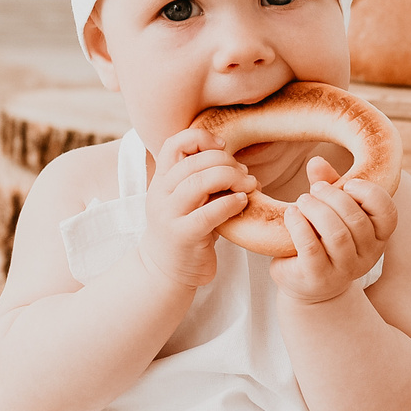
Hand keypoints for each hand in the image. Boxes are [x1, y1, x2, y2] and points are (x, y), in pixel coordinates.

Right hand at [135, 128, 255, 290]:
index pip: (173, 144)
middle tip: (244, 173)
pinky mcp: (183, 236)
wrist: (165, 271)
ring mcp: (169, 215)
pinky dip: (230, 203)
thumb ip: (202, 181)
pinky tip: (242, 202)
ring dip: (231, 178)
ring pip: (199, 182)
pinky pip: (209, 213)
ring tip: (249, 185)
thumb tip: (240, 165)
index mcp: (161, 180)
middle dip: (226, 162)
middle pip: (193, 162)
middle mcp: (161, 194)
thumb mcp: (188, 201)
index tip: (223, 147)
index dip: (201, 138)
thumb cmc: (186, 231)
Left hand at [270, 157, 396, 304]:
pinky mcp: (318, 278)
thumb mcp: (332, 211)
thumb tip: (316, 162)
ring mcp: (344, 271)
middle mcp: (368, 256)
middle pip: (356, 220)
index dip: (370, 194)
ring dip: (316, 210)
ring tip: (302, 201)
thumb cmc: (323, 239)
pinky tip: (290, 215)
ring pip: (336, 234)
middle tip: (315, 189)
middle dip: (333, 197)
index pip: (388, 214)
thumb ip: (330, 186)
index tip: (348, 183)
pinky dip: (299, 225)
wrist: (308, 284)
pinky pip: (311, 248)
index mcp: (378, 237)